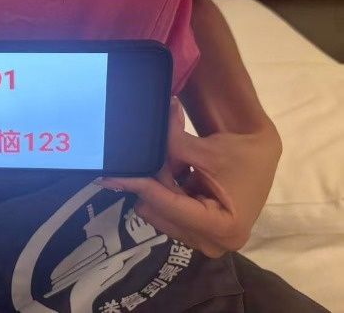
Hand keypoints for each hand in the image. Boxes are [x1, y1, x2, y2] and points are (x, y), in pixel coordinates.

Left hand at [98, 99, 281, 257]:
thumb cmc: (244, 154)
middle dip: (153, 182)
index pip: (170, 206)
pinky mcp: (199, 233)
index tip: (112, 177)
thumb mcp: (206, 150)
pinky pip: (167, 211)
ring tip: (175, 160)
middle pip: (161, 212)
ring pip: (159, 212)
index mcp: (223, 228)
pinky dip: (166, 189)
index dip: (141, 187)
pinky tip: (176, 170)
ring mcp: (206, 241)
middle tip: (155, 154)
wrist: (263, 155)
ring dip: (160, 184)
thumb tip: (138, 133)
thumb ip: (171, 144)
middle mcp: (214, 243)